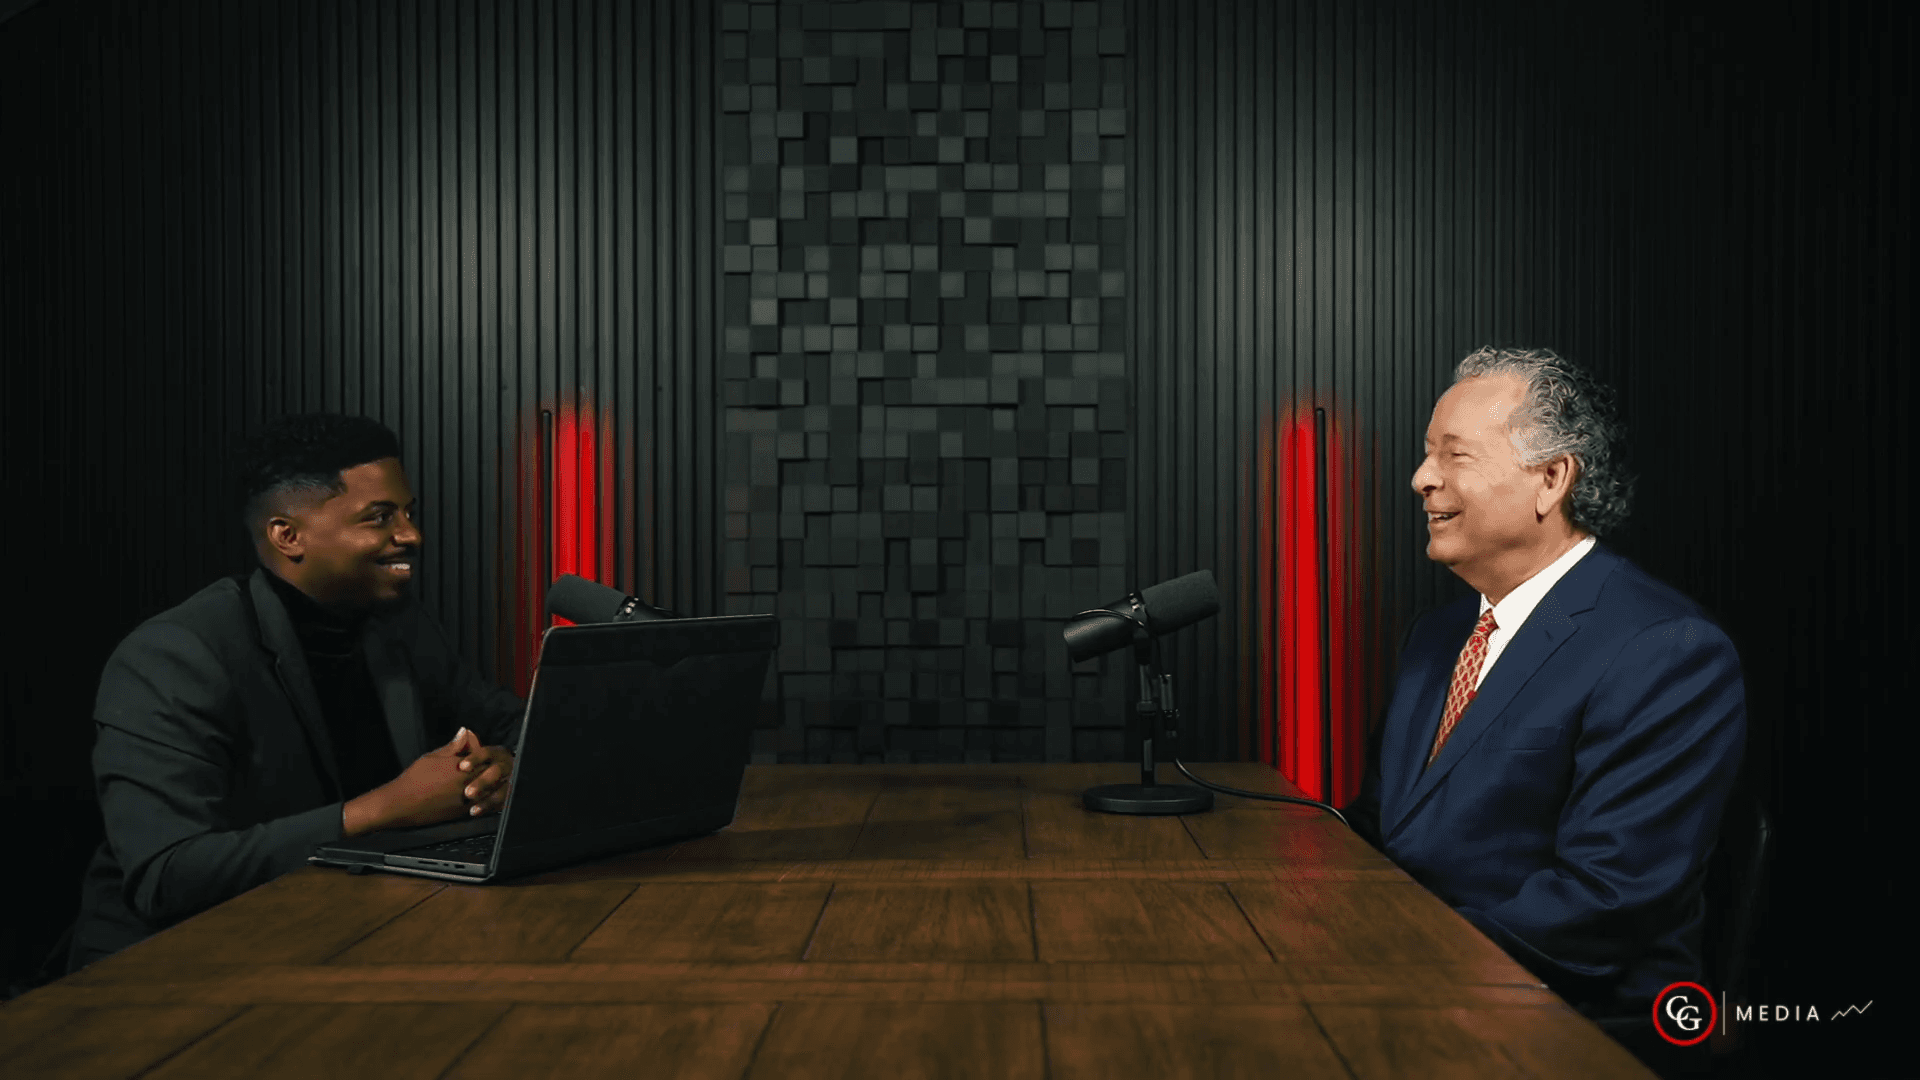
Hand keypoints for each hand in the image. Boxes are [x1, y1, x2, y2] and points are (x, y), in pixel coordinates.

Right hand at [342, 728, 476, 836]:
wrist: (400, 804)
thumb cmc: (413, 779)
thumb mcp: (432, 757)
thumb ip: (453, 746)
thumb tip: (465, 732)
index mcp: (460, 767)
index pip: (484, 758)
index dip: (485, 755)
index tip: (481, 754)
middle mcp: (465, 783)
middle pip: (489, 774)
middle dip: (489, 769)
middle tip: (489, 767)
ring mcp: (464, 799)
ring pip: (488, 791)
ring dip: (488, 785)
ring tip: (486, 781)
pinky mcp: (461, 813)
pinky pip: (480, 805)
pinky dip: (482, 799)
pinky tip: (479, 795)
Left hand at [450, 726, 514, 816]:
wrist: (470, 785)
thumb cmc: (462, 769)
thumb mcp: (458, 756)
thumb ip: (459, 746)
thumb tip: (463, 732)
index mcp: (495, 753)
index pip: (487, 753)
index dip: (475, 759)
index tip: (462, 767)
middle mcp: (504, 766)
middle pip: (497, 772)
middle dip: (483, 782)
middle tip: (468, 792)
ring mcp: (507, 782)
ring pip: (503, 789)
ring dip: (488, 799)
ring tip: (471, 807)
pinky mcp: (506, 797)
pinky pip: (502, 802)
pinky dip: (488, 807)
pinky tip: (475, 811)